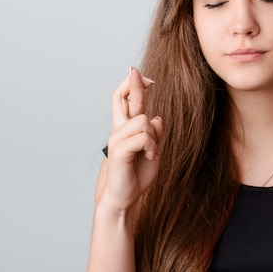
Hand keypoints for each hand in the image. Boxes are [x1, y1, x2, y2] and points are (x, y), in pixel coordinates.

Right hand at [99, 66, 162, 214]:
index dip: (133, 84)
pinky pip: (143, 138)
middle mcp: (118, 129)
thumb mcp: (153, 151)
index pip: (125, 99)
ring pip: (144, 121)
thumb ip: (155, 134)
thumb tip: (156, 117)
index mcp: (126, 128)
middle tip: (140, 73)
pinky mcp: (119, 150)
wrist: (124, 198)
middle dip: (133, 83)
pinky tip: (150, 156)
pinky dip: (152, 147)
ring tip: (151, 152)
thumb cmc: (137, 175)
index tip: (143, 75)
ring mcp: (116, 138)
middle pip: (121, 97)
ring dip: (154, 137)